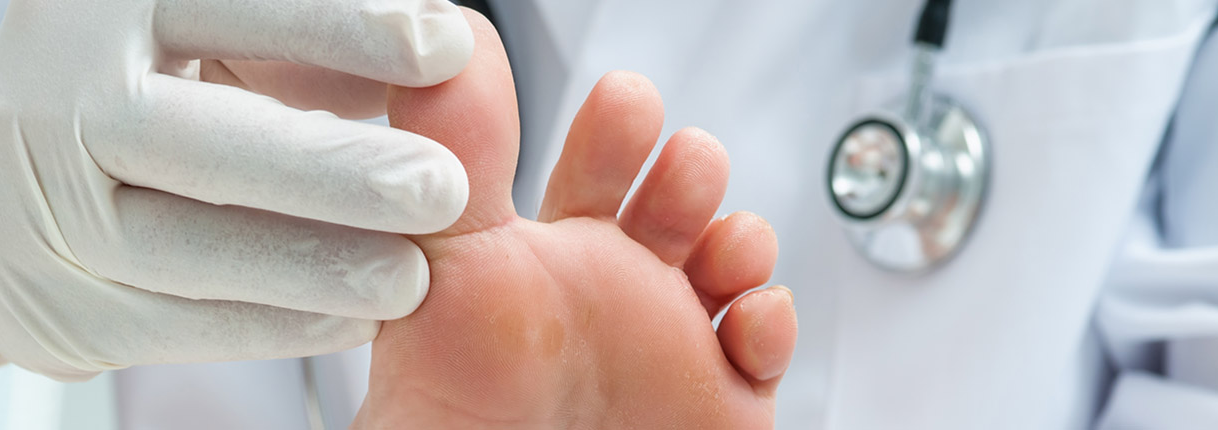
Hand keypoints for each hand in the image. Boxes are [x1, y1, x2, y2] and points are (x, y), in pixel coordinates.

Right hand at [0, 0, 476, 379]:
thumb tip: (449, 46)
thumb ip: (313, 39)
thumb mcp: (215, 35)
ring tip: (408, 279)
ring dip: (304, 266)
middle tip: (440, 188)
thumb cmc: (151, 89)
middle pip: (199, 136)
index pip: (234, 9)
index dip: (341, 28)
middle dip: (328, 166)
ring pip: (179, 245)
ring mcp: (37, 203)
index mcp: (111, 3)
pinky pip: (167, 323)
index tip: (448, 51)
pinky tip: (349, 322)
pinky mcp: (48, 300)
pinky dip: (266, 326)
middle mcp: (58, 92)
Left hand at [355, 12, 795, 427]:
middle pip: (680, 205)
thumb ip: (453, 160)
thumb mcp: (445, 271)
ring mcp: (670, 354)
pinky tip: (742, 320)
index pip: (594, 171)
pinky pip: (768, 352)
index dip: (617, 131)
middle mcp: (611, 303)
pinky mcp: (718, 411)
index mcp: (544, 264)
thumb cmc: (456, 420)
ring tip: (715, 245)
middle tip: (678, 169)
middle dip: (691, 174)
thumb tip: (450, 45)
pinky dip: (771, 322)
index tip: (625, 103)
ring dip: (743, 237)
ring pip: (737, 266)